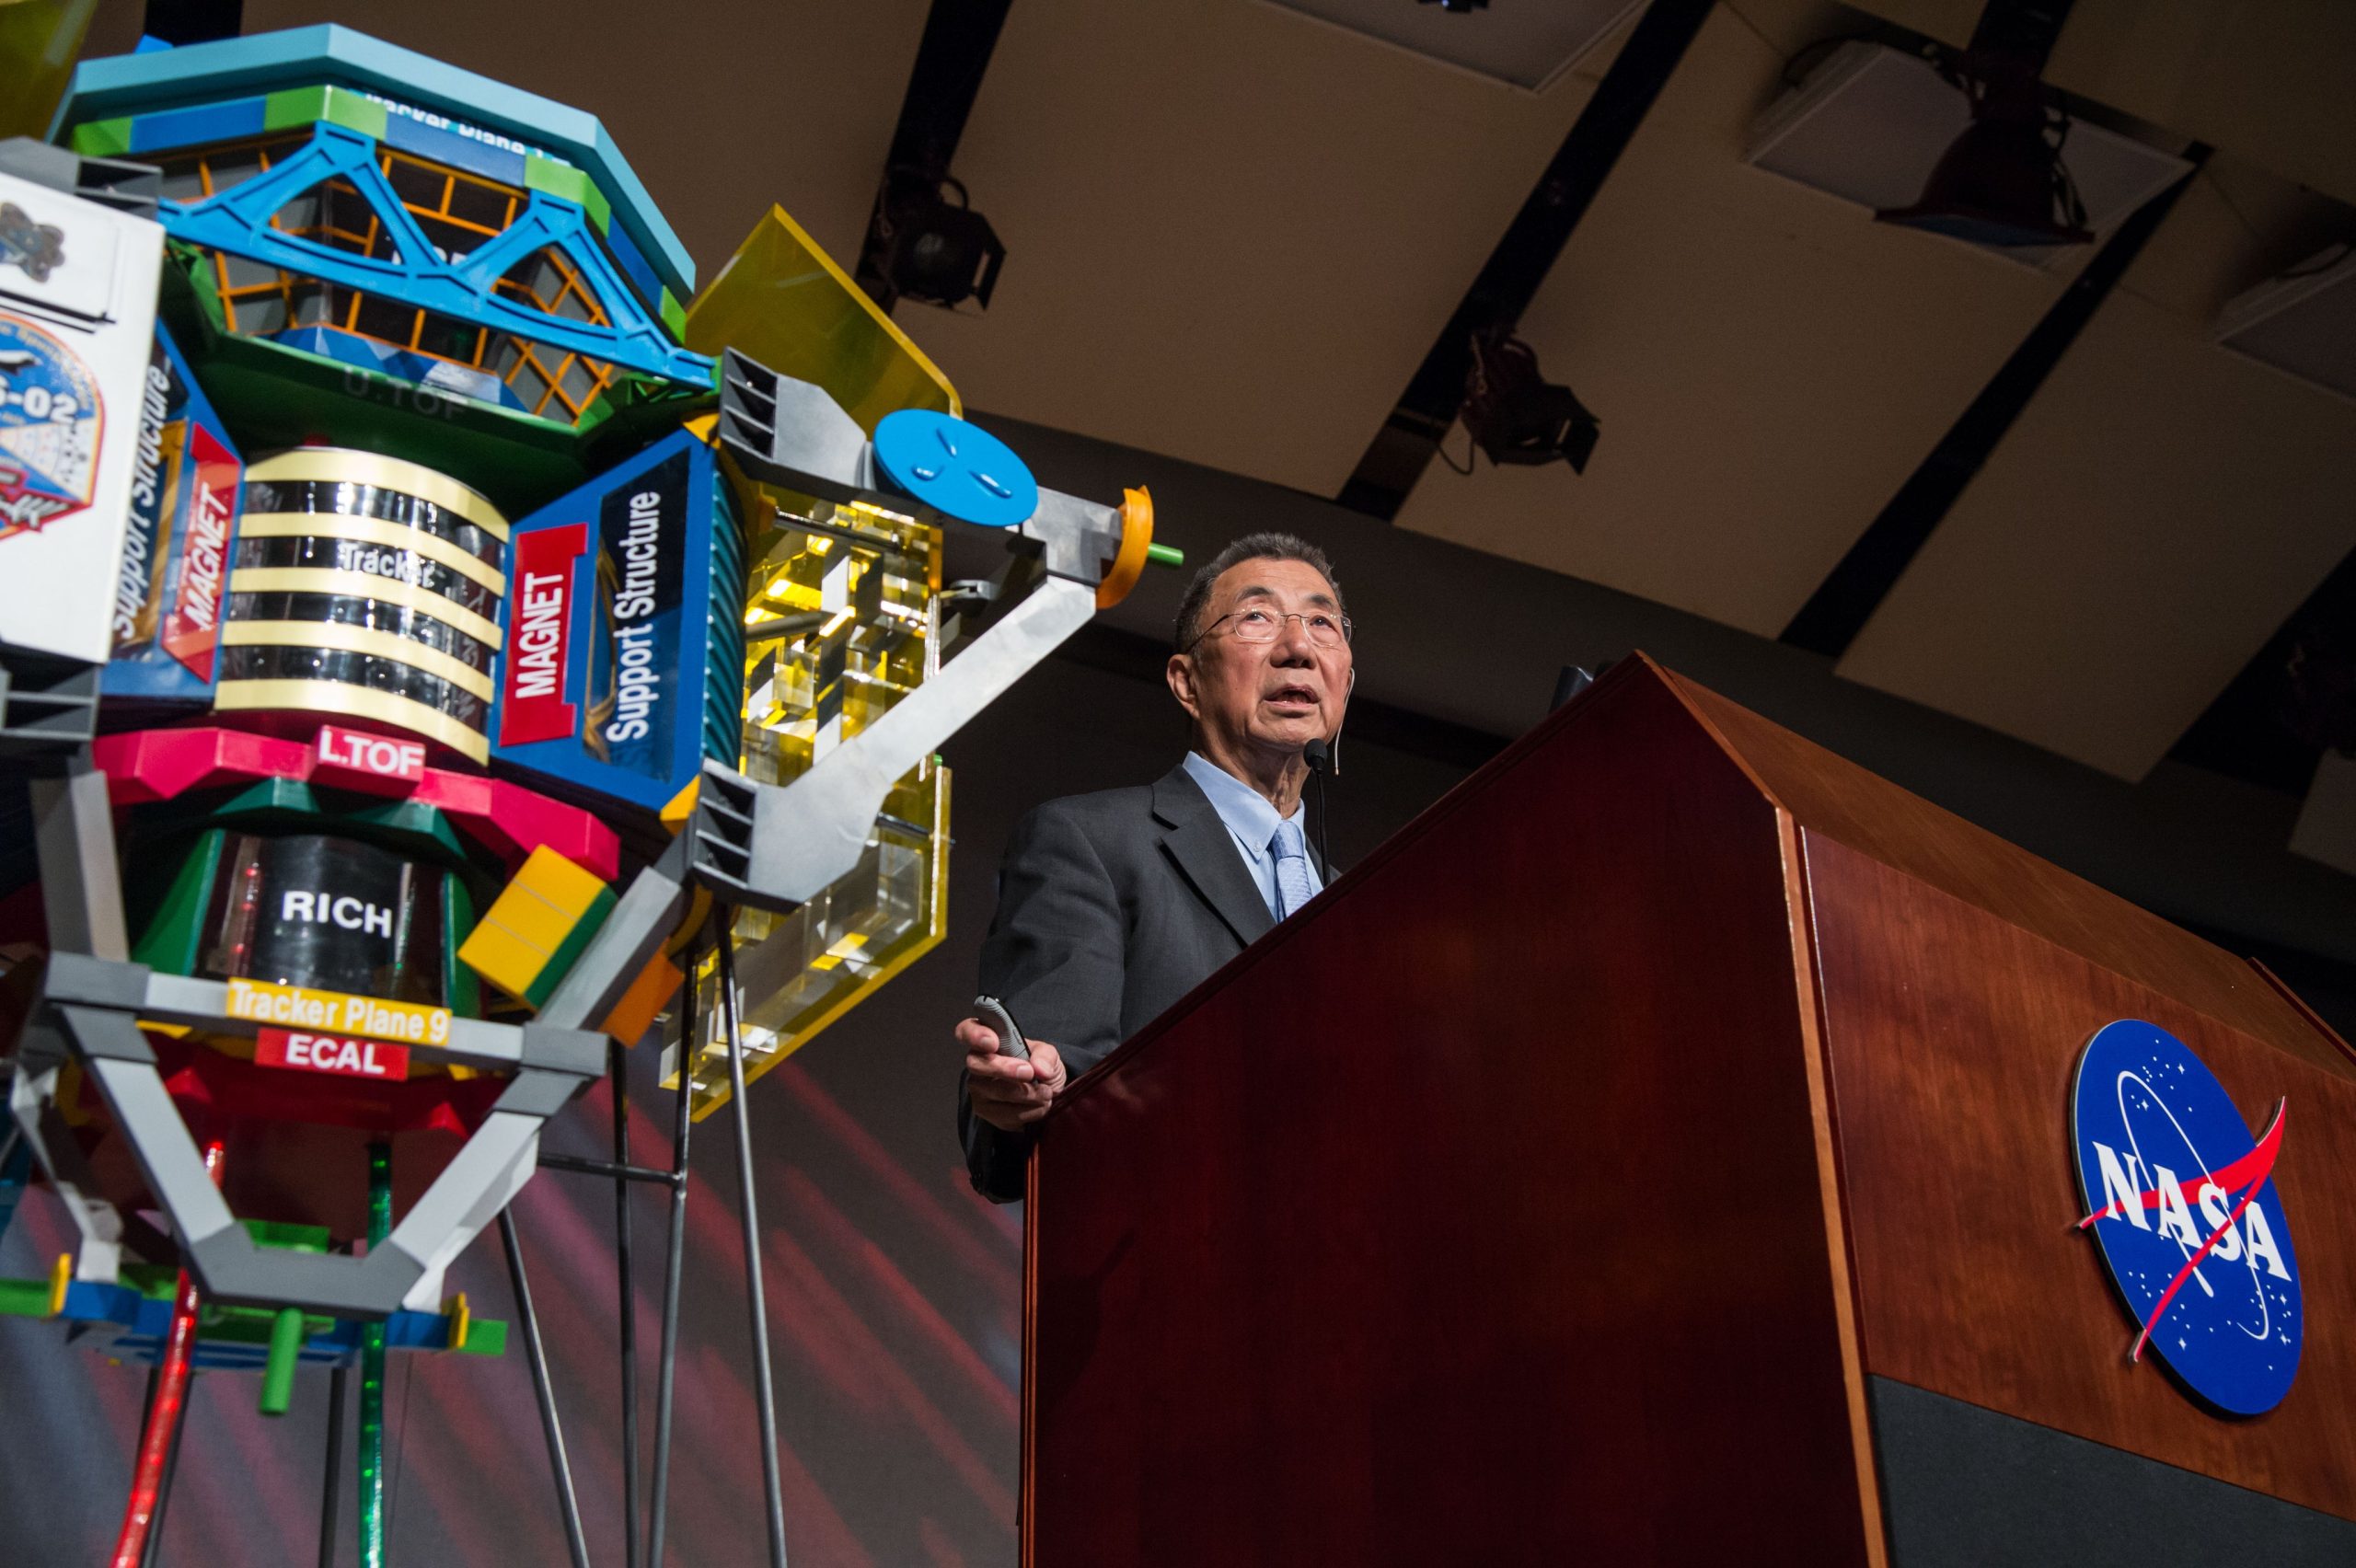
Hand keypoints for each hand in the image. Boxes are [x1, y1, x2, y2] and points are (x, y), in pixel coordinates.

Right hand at [958, 1016, 1068, 1132]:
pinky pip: (1005, 1114)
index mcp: (988, 1040)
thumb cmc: (1039, 1067)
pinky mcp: (985, 1112)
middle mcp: (977, 1063)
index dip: (975, 1035)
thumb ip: (1045, 1056)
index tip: (993, 1043)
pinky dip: (1029, 1111)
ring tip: (1046, 1092)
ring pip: (995, 1092)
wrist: (1044, 1094)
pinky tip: (1039, 1105)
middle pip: (977, 1065)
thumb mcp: (1048, 1055)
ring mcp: (978, 1089)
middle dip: (1005, 1069)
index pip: (966, 1030)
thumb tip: (1039, 1069)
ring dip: (1027, 1095)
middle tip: (1029, 1073)